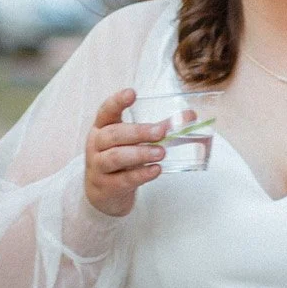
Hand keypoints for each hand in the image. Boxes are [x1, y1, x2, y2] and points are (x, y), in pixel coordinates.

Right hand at [85, 89, 167, 215]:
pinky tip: (156, 170)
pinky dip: (141, 174)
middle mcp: (96, 145)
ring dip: (140, 154)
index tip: (131, 93)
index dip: (117, 101)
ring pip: (116, 157)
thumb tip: (190, 116)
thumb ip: (159, 129)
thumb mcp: (132, 142)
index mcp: (102, 127)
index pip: (106, 111)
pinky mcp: (106, 186)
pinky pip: (123, 179)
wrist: (103, 193)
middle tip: (160, 132)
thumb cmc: (121, 160)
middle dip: (138, 132)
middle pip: (113, 135)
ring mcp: (98, 166)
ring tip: (161, 153)